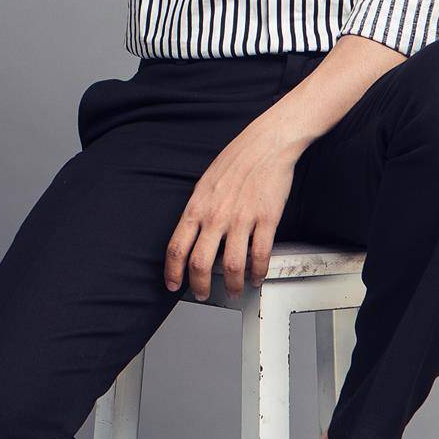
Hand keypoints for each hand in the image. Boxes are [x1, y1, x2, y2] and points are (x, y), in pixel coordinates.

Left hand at [164, 113, 304, 301]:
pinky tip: (257, 275)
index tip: (173, 284)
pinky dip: (257, 272)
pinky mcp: (266, 219)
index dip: (172, 271)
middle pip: (200, 263)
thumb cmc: (237, 160)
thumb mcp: (205, 183)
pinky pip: (260, 255)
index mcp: (197, 207)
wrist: (266, 144)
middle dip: (199, 286)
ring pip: (231, 266)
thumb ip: (199, 210)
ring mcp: (241, 219)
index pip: (176, 247)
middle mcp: (216, 216)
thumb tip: (193, 234)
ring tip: (234, 290)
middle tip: (202, 293)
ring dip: (232, 285)